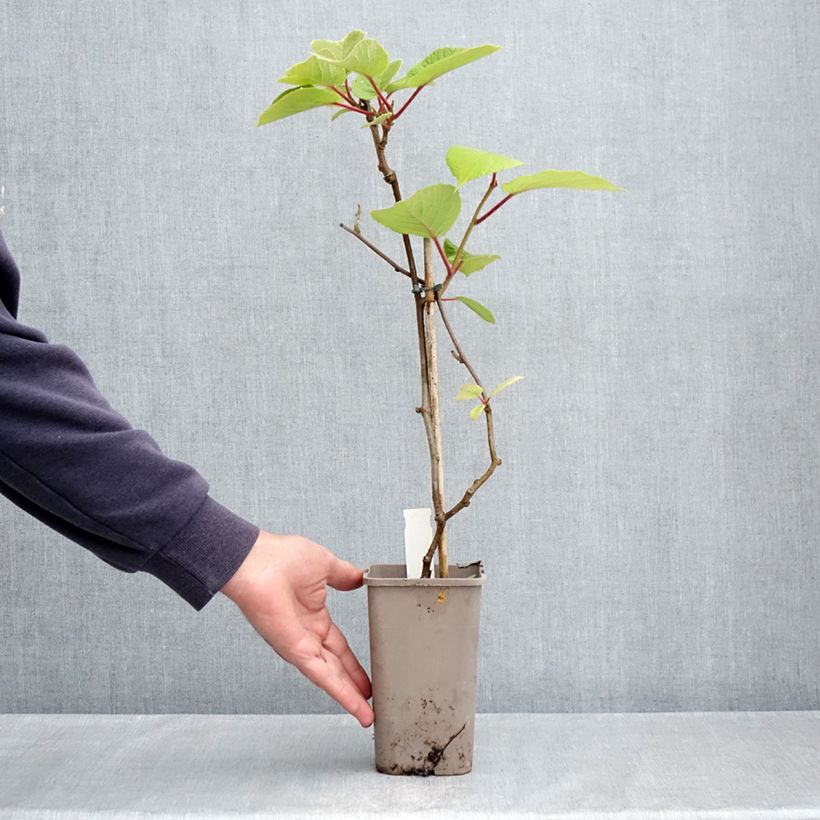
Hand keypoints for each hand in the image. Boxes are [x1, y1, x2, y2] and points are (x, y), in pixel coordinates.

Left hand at [220, 530, 373, 727]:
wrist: (256, 562)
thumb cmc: (279, 558)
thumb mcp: (326, 565)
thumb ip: (344, 575)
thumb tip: (360, 576)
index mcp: (313, 615)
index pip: (338, 645)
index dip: (353, 661)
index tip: (367, 671)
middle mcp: (306, 634)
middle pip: (336, 666)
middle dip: (353, 684)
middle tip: (370, 699)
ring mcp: (299, 645)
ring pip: (330, 677)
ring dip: (349, 696)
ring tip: (367, 713)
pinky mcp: (294, 651)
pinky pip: (322, 676)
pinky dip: (340, 692)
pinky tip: (355, 705)